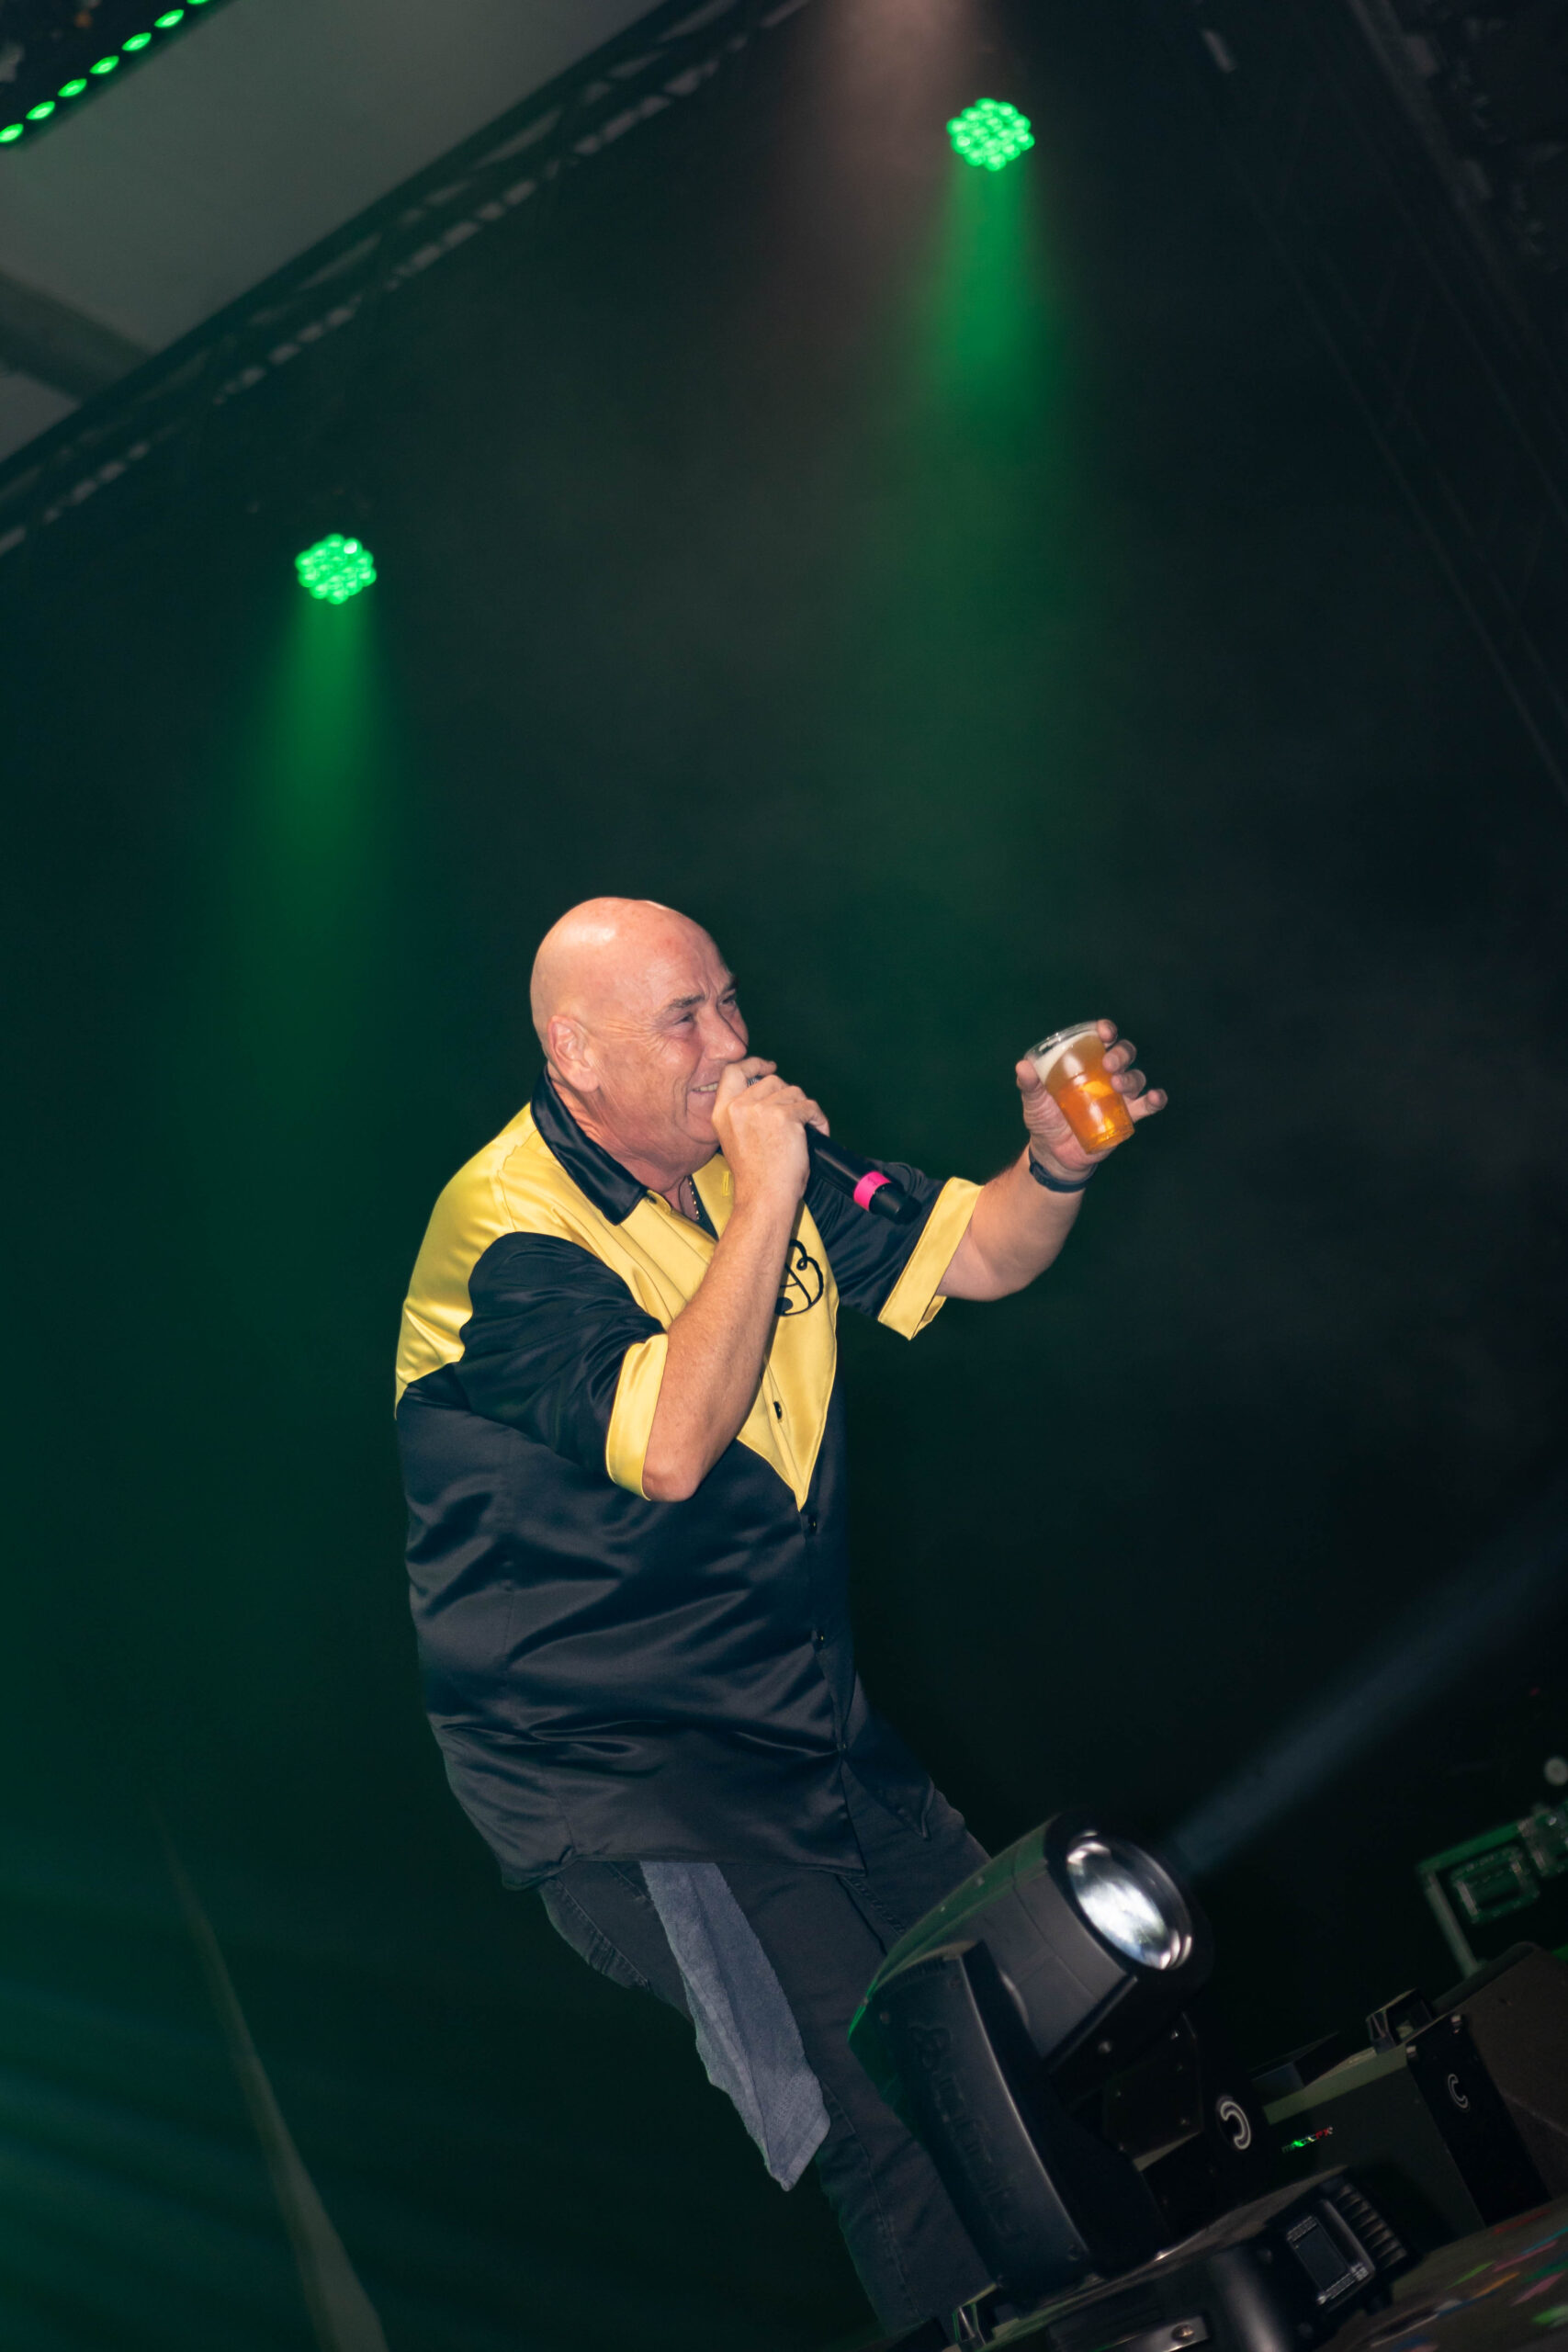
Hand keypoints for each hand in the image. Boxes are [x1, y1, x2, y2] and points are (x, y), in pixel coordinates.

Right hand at [712, 1058, 828, 1210]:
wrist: (763, 1197)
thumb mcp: (735, 1137)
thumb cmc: (755, 1175)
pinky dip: (818, 1120)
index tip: (769, 1066)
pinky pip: (810, 1106)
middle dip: (787, 1095)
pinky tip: (817, 1133)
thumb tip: (770, 1091)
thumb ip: (745, 1112)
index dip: (753, 1063)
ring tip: (806, 1130)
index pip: (733, 1071)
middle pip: (771, 1080)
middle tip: (794, 1116)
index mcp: (722, 1111)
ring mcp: (761, 1109)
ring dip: (804, 1109)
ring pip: (793, 1092)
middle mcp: (738, 1106)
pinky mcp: (785, 1116)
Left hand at [1014, 1019, 1166, 1178]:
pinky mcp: (1127, 1117)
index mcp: (1085, 1064)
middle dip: (1121, 1053)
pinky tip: (1155, 1098)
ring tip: (1117, 1085)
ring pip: (1136, 1077)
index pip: (1100, 1040)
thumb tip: (1023, 1066)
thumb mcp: (1034, 1101)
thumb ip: (1030, 1085)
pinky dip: (1155, 1100)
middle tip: (1109, 1063)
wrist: (1054, 1155)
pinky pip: (1147, 1106)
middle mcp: (1105, 1075)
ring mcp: (1118, 1096)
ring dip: (1132, 1077)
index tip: (1104, 1031)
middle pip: (1124, 1054)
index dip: (1106, 1031)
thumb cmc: (1045, 1120)